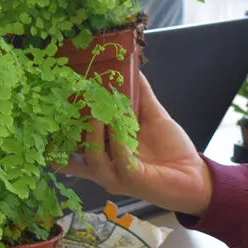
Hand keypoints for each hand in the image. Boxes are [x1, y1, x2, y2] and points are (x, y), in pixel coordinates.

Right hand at [61, 69, 214, 216]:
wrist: (193, 173)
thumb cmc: (170, 149)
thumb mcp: (152, 117)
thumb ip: (140, 95)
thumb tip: (132, 67)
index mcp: (104, 153)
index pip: (72, 146)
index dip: (59, 131)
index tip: (53, 105)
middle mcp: (104, 167)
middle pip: (73, 154)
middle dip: (67, 132)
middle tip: (66, 105)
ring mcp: (116, 176)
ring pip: (93, 158)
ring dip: (93, 134)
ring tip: (96, 113)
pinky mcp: (132, 180)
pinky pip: (119, 159)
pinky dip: (117, 140)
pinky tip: (118, 122)